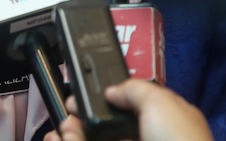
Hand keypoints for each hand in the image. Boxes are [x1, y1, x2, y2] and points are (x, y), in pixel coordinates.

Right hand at [45, 80, 213, 140]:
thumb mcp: (161, 103)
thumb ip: (135, 90)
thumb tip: (111, 91)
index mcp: (162, 123)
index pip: (130, 108)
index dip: (107, 100)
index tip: (85, 94)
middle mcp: (144, 140)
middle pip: (106, 127)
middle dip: (83, 117)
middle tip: (69, 111)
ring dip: (73, 134)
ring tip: (64, 127)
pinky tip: (63, 139)